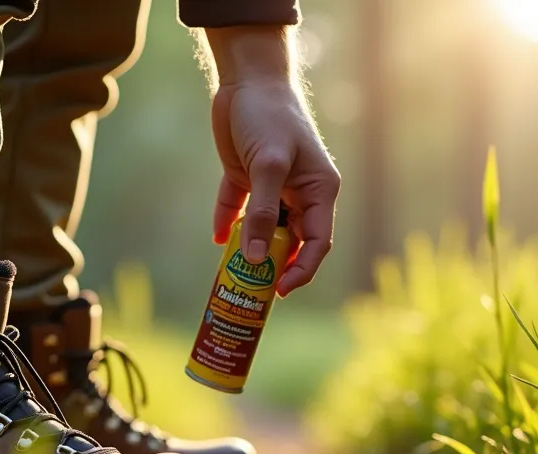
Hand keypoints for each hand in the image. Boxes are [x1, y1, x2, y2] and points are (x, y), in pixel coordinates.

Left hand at [204, 26, 339, 296]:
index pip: (317, 242)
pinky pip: (239, 210)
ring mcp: (272, 187)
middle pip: (290, 241)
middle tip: (251, 287)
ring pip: (264, 229)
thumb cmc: (269, 117)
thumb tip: (257, 259)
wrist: (247, 80)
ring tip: (232, 271)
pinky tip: (219, 238)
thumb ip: (263, 213)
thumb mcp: (268, 166)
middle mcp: (299, 193)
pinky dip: (229, 224)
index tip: (280, 290)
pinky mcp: (247, 177)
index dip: (302, 270)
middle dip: (273, 265)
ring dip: (250, 248)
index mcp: (319, 191)